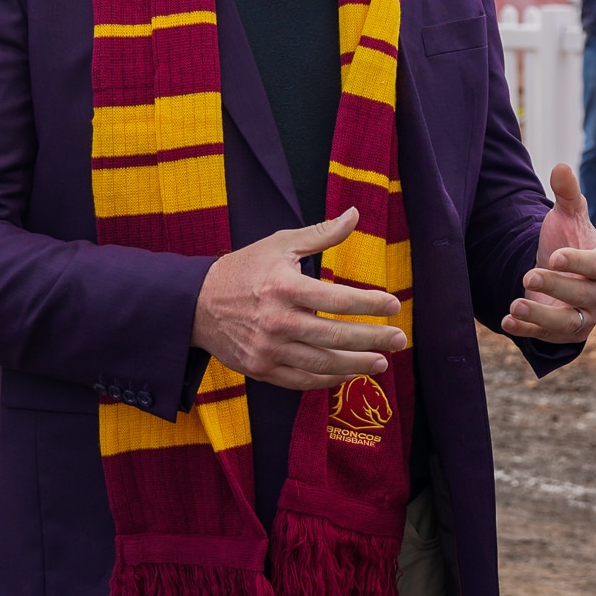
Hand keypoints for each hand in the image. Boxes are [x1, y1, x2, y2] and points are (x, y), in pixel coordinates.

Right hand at [192, 208, 407, 390]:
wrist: (194, 304)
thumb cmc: (243, 269)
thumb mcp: (279, 244)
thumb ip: (320, 234)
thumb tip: (354, 214)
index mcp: (285, 287)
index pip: (338, 299)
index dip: (371, 304)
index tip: (394, 305)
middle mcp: (277, 321)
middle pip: (336, 336)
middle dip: (374, 339)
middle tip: (400, 340)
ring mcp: (268, 349)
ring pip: (323, 364)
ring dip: (357, 365)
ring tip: (382, 362)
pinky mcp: (260, 368)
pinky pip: (302, 380)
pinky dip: (329, 380)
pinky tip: (350, 373)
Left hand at [503, 164, 595, 341]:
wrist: (557, 269)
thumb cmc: (566, 240)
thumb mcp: (566, 214)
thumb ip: (566, 192)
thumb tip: (560, 166)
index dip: (578, 262)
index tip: (554, 256)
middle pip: (583, 295)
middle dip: (555, 287)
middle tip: (527, 275)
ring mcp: (583, 317)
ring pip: (568, 323)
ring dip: (541, 316)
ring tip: (514, 304)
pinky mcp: (564, 334)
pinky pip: (548, 337)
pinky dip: (527, 330)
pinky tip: (507, 321)